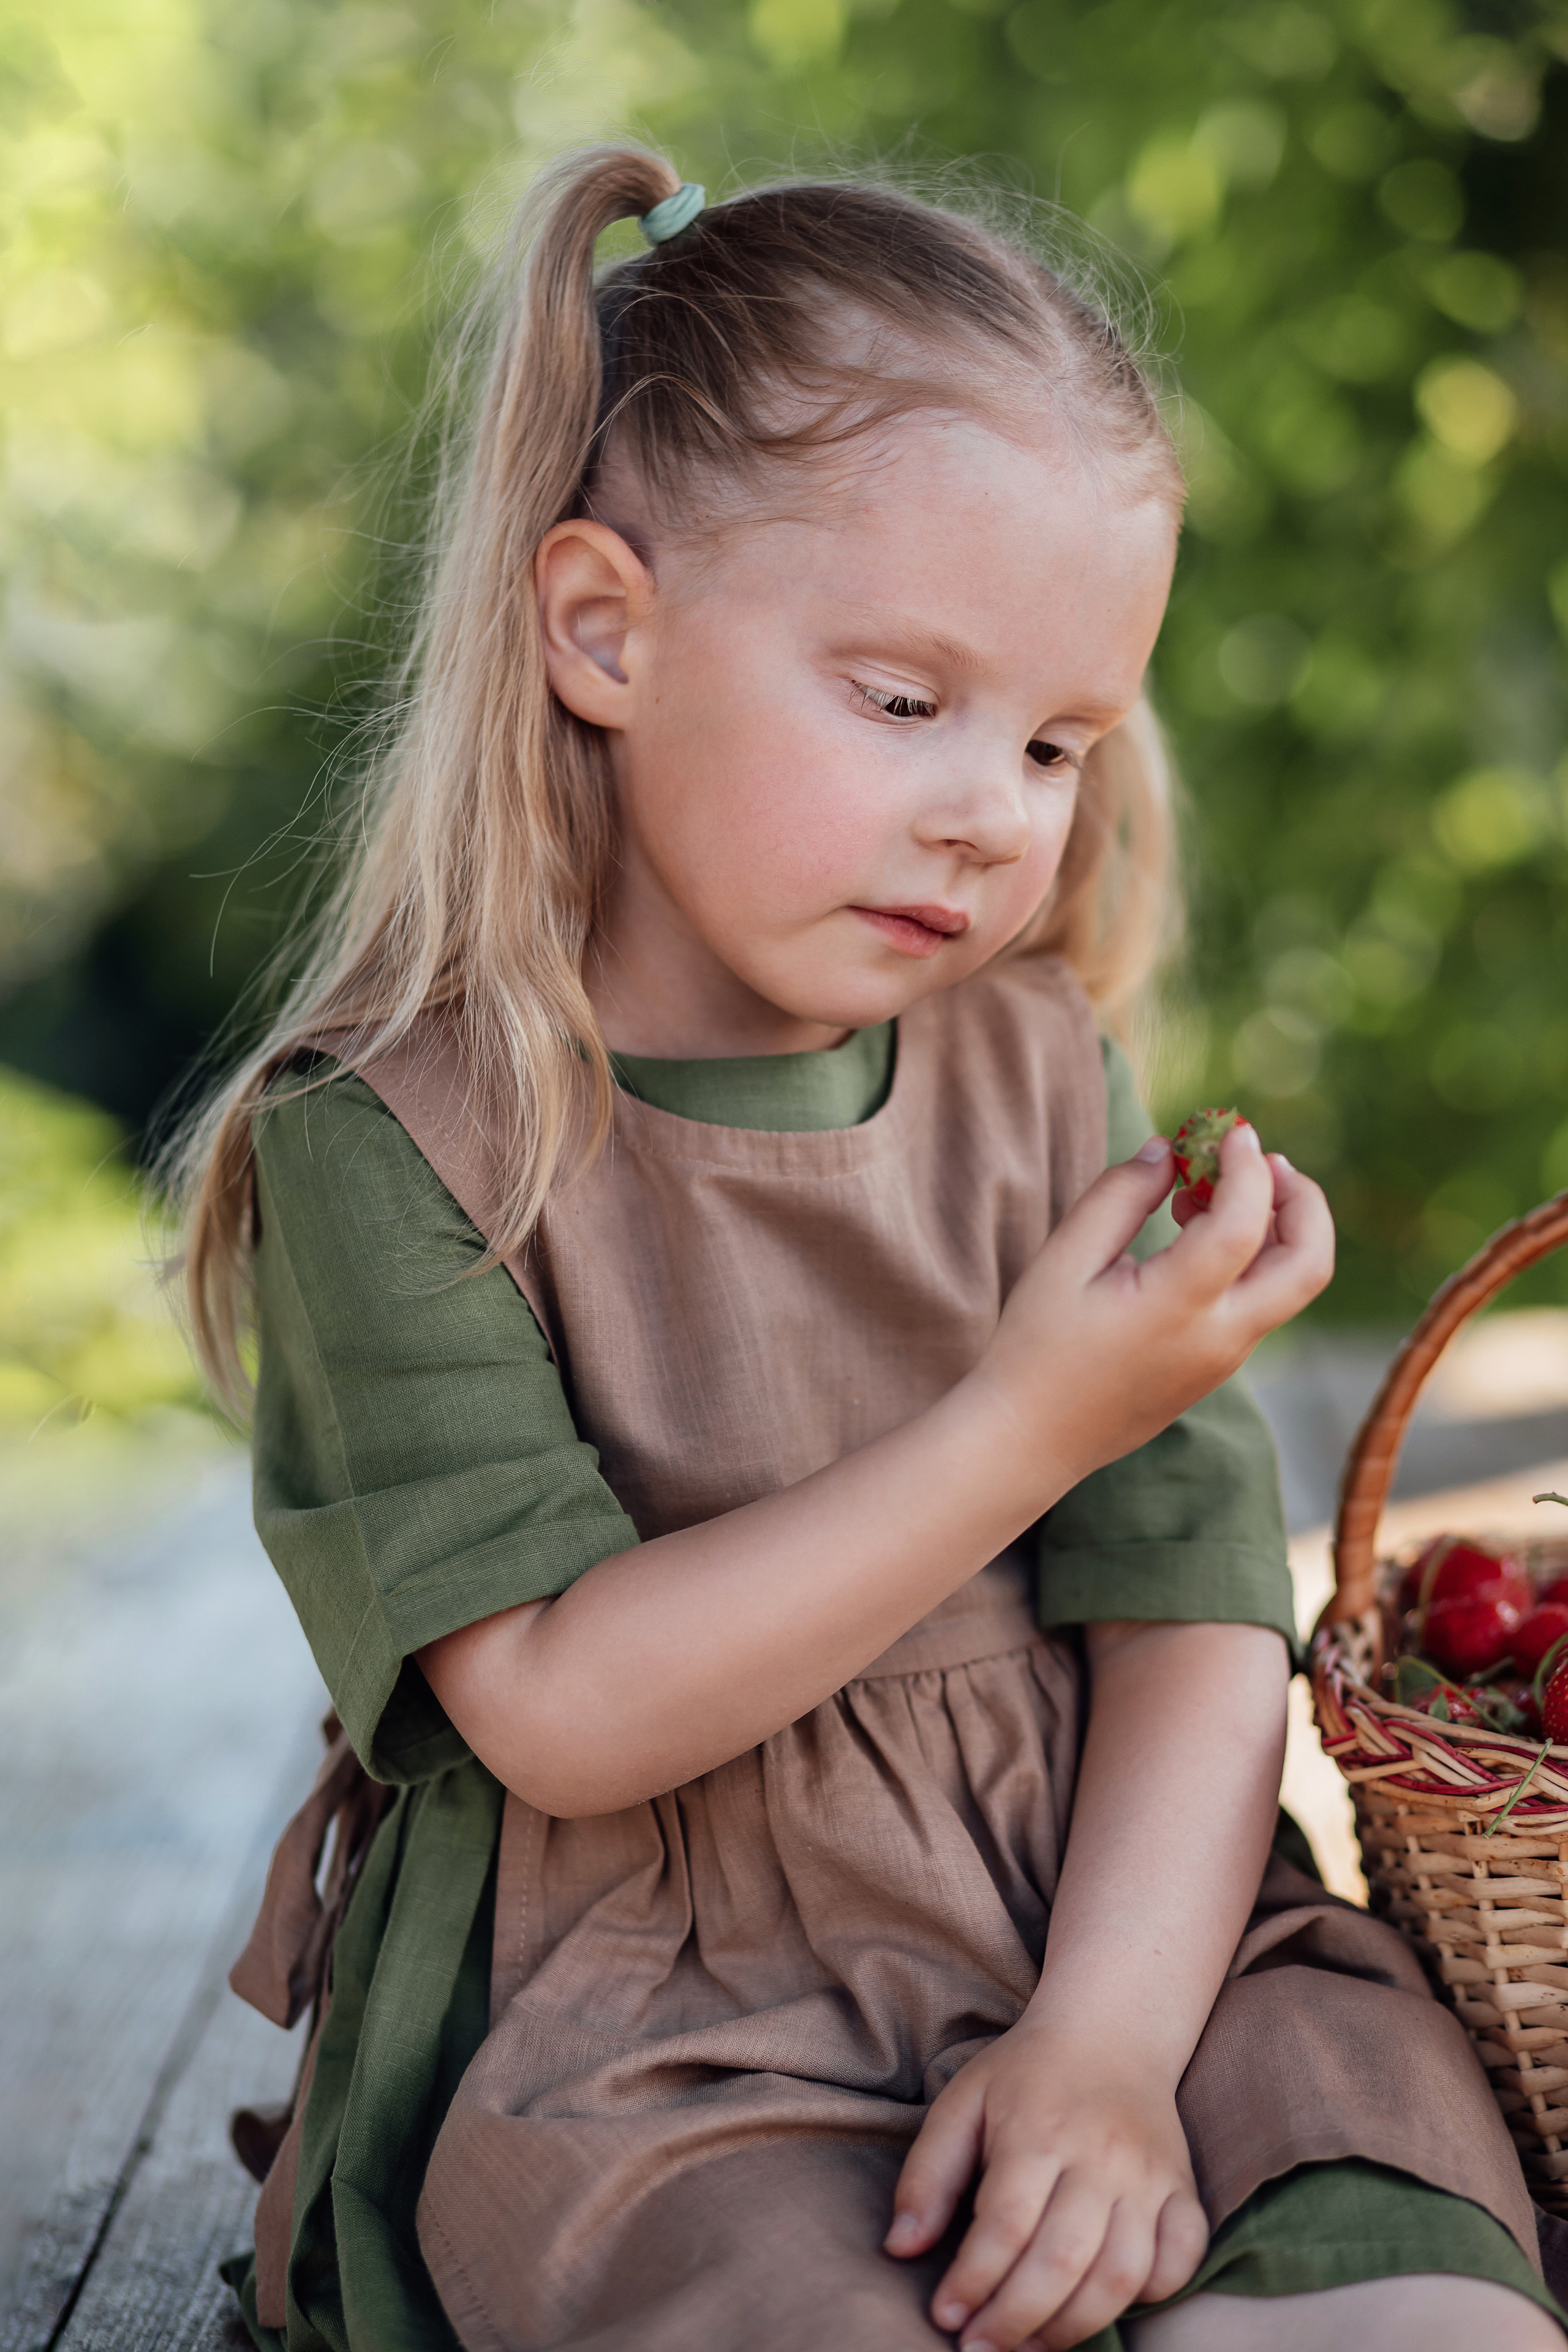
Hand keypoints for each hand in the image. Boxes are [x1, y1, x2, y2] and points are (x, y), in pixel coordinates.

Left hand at [884, 2025, 1207, 2349]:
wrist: (1110, 2030)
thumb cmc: (1024, 2074)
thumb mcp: (962, 2103)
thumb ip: (927, 2175)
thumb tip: (900, 2249)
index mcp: (1038, 2129)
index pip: (1004, 2226)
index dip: (972, 2282)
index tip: (945, 2317)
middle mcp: (1100, 2155)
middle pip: (1061, 2261)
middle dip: (1015, 2321)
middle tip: (980, 2348)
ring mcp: (1149, 2174)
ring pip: (1121, 2275)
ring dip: (1073, 2326)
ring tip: (1030, 2343)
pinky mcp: (1183, 2188)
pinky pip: (1181, 2260)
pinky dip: (1151, 2294)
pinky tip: (1104, 2302)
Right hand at [975, 1122, 1331, 1485]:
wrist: (1030, 1439)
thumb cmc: (1036, 1347)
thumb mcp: (1064, 1259)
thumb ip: (1119, 1196)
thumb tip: (1167, 1150)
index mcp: (1180, 1307)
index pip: (1246, 1224)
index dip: (1246, 1167)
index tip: (1229, 1128)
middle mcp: (1220, 1338)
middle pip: (1310, 1263)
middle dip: (1302, 1200)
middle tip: (1262, 1159)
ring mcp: (1224, 1358)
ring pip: (1291, 1284)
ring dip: (1275, 1225)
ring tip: (1206, 1190)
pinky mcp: (1216, 1368)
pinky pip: (1260, 1302)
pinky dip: (1251, 1255)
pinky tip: (1193, 1232)